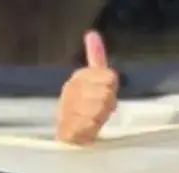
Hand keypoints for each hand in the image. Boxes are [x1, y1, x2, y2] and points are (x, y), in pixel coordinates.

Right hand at [56, 31, 118, 145]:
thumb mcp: (92, 77)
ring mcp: (67, 109)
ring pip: (99, 110)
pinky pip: (90, 126)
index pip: (111, 78)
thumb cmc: (83, 104)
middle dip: (106, 106)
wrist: (66, 133)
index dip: (111, 90)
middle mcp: (71, 89)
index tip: (103, 95)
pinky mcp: (66, 128)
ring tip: (91, 120)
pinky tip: (86, 129)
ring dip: (99, 118)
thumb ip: (95, 55)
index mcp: (79, 76)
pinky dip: (91, 130)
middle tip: (97, 111)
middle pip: (107, 95)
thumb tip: (91, 33)